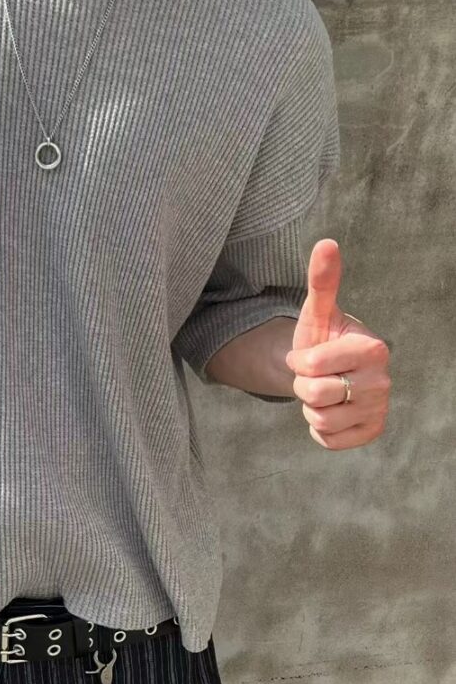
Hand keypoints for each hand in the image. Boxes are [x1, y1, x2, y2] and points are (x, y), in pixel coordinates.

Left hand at [285, 238, 390, 449]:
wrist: (330, 371)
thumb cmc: (324, 338)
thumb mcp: (318, 311)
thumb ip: (322, 281)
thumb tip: (326, 243)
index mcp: (373, 348)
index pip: (311, 366)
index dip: (299, 361)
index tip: (309, 355)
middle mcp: (383, 381)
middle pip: (314, 394)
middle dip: (303, 386)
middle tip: (316, 376)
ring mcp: (379, 409)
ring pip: (320, 420)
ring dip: (310, 408)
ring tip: (324, 392)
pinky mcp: (371, 432)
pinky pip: (328, 440)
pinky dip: (320, 429)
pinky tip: (331, 410)